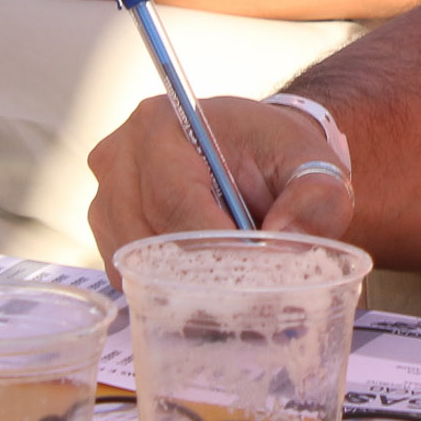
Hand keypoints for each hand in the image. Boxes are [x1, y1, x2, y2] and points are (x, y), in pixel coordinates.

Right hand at [87, 94, 355, 263]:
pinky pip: (129, 274)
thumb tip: (281, 240)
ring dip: (182, 283)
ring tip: (231, 281)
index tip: (253, 278)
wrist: (255, 152)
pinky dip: (166, 285)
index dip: (215, 248)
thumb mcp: (315, 167)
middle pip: (150, 238)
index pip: (175, 203)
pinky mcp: (107, 228)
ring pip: (136, 263)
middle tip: (249, 294)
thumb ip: (313, 199)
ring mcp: (106, 194)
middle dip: (201, 272)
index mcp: (161, 126)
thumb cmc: (280, 157)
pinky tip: (204, 276)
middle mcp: (119, 156)